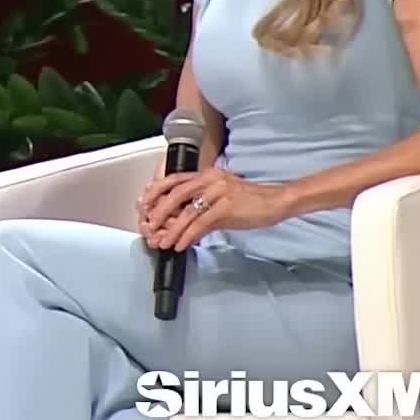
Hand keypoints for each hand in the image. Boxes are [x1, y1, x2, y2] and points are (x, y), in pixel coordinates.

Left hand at [136, 165, 291, 250]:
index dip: (156, 191)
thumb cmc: (249, 201)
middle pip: (175, 193)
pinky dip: (187, 236)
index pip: (174, 179)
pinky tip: (180, 244)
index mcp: (207, 174)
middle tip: (149, 226)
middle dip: (158, 211)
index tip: (145, 204)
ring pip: (187, 212)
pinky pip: (201, 224)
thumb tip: (182, 223)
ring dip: (171, 230)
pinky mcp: (227, 208)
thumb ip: (201, 206)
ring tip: (162, 242)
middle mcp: (210, 180)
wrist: (275, 202)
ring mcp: (218, 193)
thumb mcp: (221, 198)